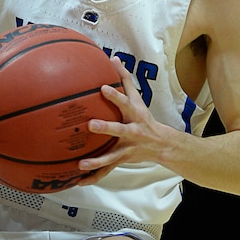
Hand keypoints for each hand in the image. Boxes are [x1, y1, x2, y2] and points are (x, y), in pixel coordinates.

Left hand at [76, 59, 165, 180]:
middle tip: (90, 125)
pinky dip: (93, 177)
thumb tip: (113, 58)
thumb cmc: (144, 118)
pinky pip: (106, 171)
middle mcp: (131, 132)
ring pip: (111, 156)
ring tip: (80, 164)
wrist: (161, 145)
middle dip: (105, 128)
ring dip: (96, 161)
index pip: (125, 102)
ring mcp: (126, 148)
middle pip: (118, 130)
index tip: (102, 88)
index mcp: (134, 115)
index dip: (115, 96)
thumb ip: (125, 79)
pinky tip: (78, 181)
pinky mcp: (121, 160)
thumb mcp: (138, 99)